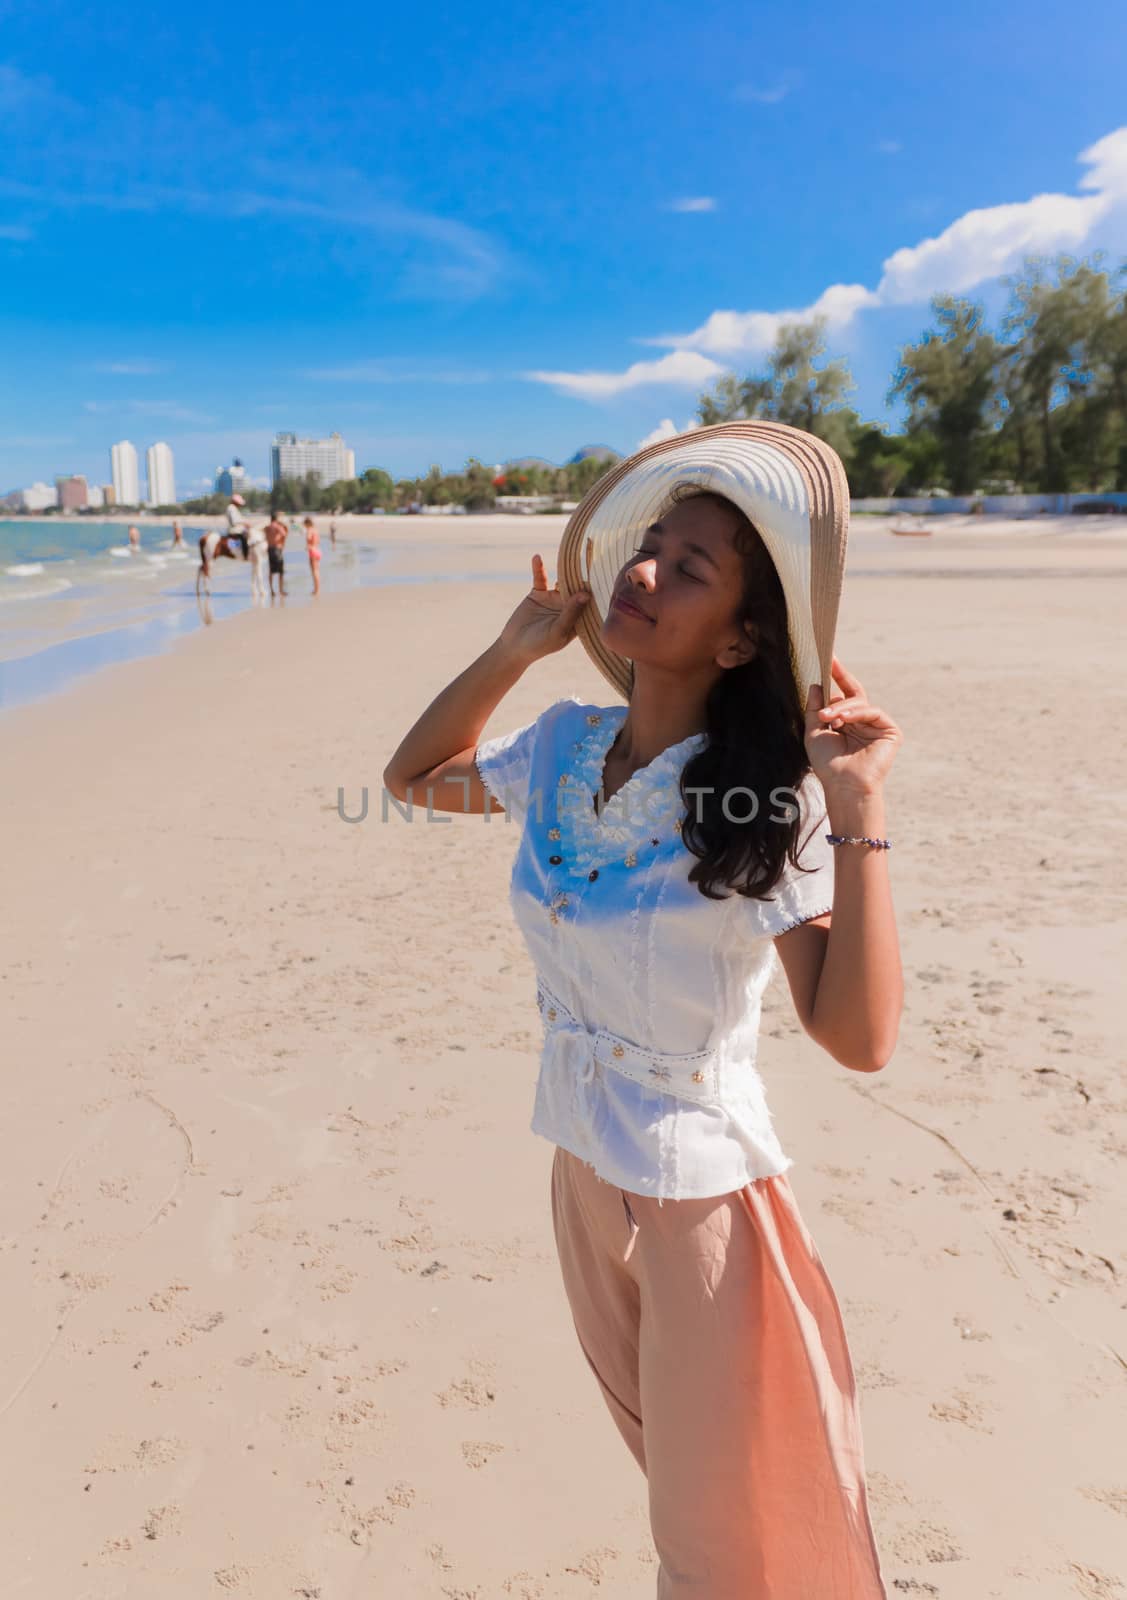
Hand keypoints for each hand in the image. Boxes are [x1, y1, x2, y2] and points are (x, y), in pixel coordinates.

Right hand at [498, 554, 590, 663]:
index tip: (604, 573)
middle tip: (592, 553)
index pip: (590, 601)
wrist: (514, 647)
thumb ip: (571, 613)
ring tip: (570, 553)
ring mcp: (554, 598)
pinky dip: (538, 568)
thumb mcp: (557, 631)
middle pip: (578, 587)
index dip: (596, 589)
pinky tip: (537, 558)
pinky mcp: (539, 593)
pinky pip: (540, 578)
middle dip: (583, 574)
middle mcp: (569, 606)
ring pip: (562, 580)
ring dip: (565, 568)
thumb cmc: (540, 645)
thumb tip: (586, 594)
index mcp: (578, 618)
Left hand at [804, 655, 901, 798]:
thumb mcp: (814, 732)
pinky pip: (872, 712)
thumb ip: (815, 708)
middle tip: (829, 665)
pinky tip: (842, 721)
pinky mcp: (890, 731)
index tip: (829, 657)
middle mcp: (863, 721)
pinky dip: (856, 713)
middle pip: (853, 692)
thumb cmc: (828, 764)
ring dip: (840, 707)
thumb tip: (816, 683)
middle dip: (841, 676)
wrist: (843, 786)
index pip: (843, 693)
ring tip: (827, 718)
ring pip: (859, 702)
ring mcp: (877, 725)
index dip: (837, 675)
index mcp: (847, 721)